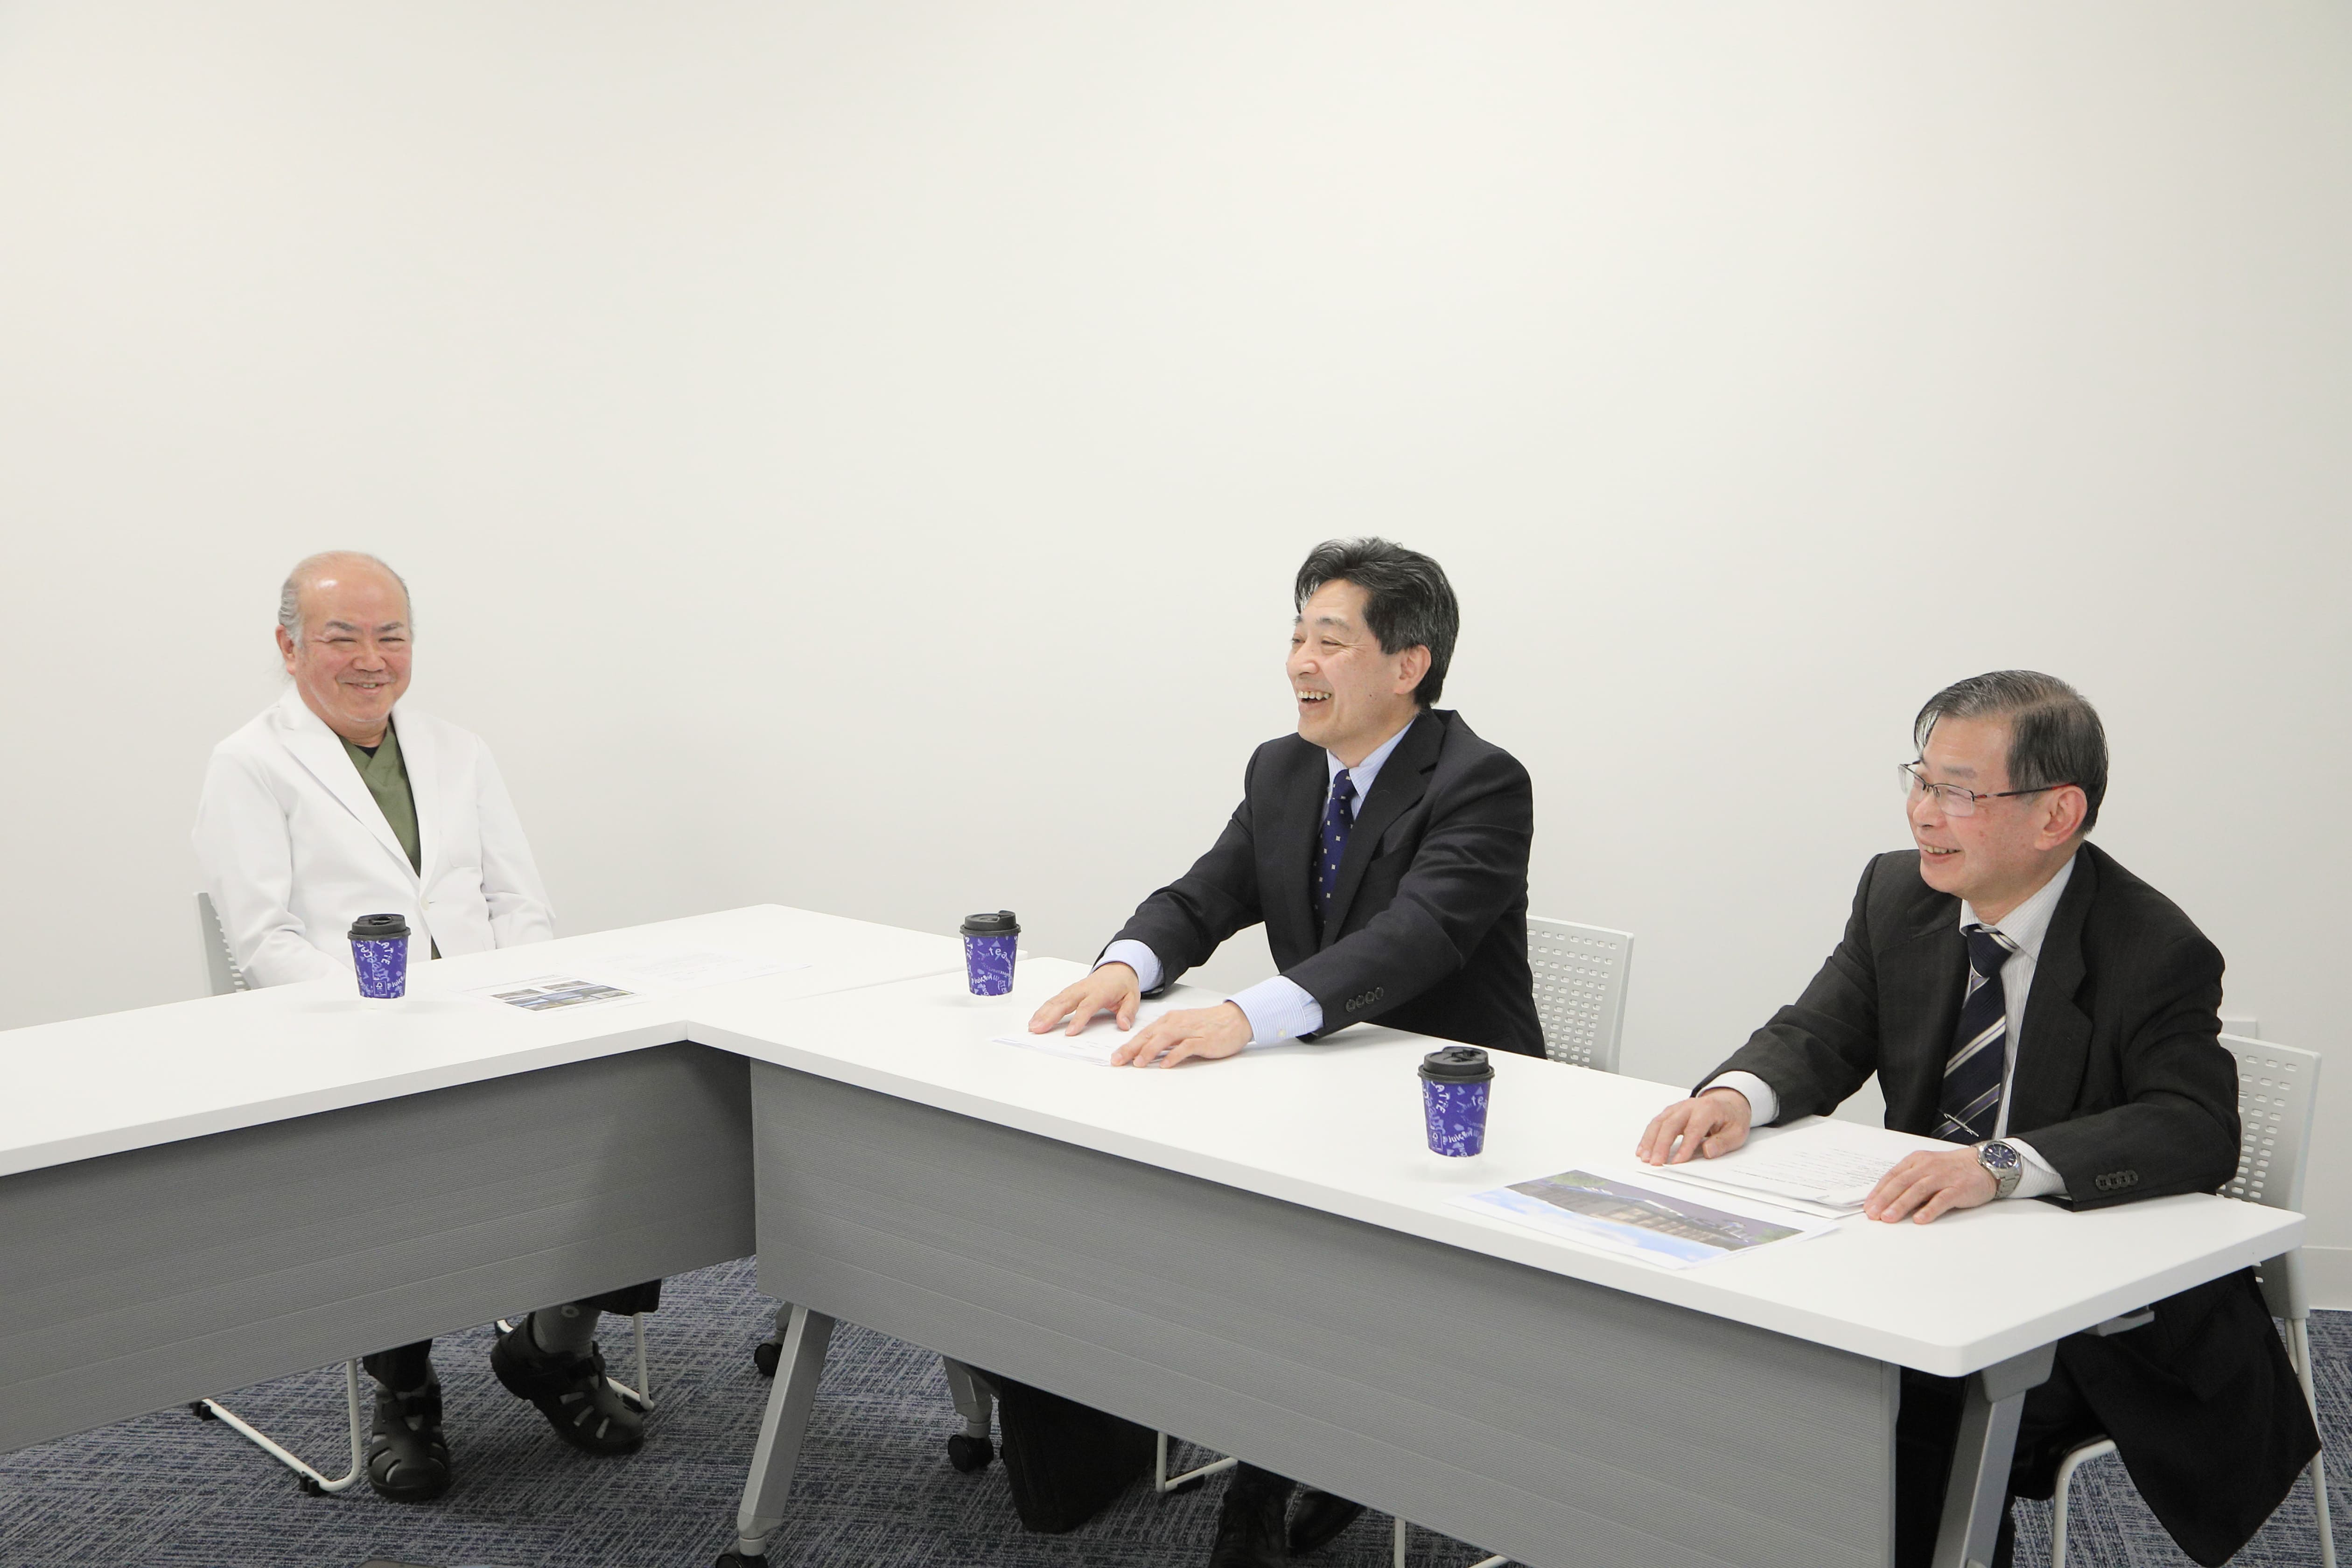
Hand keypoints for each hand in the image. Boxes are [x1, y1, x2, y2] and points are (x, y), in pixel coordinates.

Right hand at [1029, 964, 1139, 1036]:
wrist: (1117, 969)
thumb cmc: (1122, 984)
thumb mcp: (1132, 997)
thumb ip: (1128, 1012)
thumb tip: (1124, 1025)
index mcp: (1100, 991)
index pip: (1087, 1006)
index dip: (1078, 1019)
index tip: (1069, 1032)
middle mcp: (1084, 989)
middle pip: (1065, 1002)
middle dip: (1050, 1016)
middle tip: (1039, 1028)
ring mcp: (1075, 989)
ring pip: (1056, 1000)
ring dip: (1043, 1013)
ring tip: (1033, 1026)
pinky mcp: (1069, 991)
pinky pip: (1055, 999)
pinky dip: (1044, 1009)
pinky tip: (1036, 1018)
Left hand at [1110, 1002, 1251, 1067]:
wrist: (1235, 1018)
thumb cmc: (1209, 1025)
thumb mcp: (1184, 1029)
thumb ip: (1167, 1040)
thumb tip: (1148, 1053)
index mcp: (1170, 1020)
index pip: (1145, 1033)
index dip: (1128, 1045)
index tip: (1116, 1057)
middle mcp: (1177, 1023)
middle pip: (1149, 1036)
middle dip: (1131, 1048)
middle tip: (1118, 1061)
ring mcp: (1190, 1031)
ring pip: (1164, 1039)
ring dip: (1149, 1051)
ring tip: (1138, 1063)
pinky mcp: (1203, 1039)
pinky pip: (1185, 1047)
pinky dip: (1174, 1055)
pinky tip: (1165, 1064)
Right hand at [1635, 1087, 1752, 1164]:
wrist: (1728, 1103)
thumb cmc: (1731, 1118)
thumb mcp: (1737, 1132)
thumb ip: (1723, 1143)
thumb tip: (1708, 1151)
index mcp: (1708, 1109)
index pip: (1693, 1128)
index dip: (1685, 1146)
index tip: (1678, 1162)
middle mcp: (1690, 1106)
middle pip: (1671, 1124)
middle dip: (1661, 1144)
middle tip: (1656, 1162)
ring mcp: (1678, 1108)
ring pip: (1659, 1122)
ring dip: (1650, 1140)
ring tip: (1645, 1157)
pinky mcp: (1671, 1112)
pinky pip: (1656, 1123)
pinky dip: (1648, 1137)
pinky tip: (1643, 1149)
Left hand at [1864, 1148, 1997, 1223]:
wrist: (1984, 1164)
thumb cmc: (1952, 1169)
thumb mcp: (1927, 1169)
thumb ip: (1910, 1182)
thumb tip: (1887, 1201)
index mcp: (1916, 1161)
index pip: (1892, 1176)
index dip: (1878, 1191)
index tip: (1868, 1206)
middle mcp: (1927, 1167)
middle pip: (1901, 1183)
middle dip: (1884, 1199)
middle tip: (1873, 1214)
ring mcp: (1943, 1177)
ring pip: (1917, 1190)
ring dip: (1901, 1205)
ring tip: (1889, 1218)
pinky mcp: (1958, 1188)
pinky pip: (1942, 1199)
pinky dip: (1929, 1209)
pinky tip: (1920, 1219)